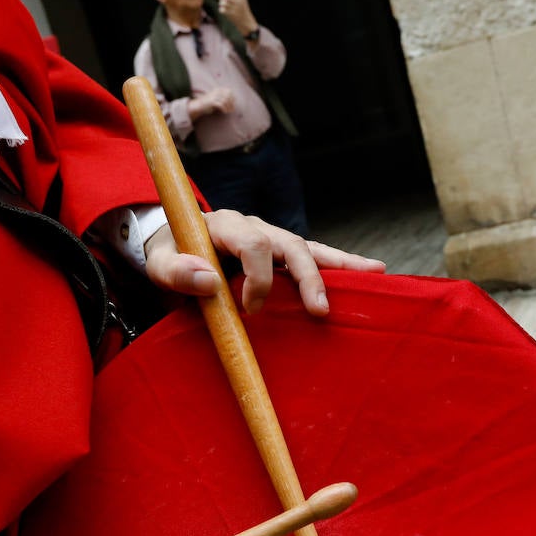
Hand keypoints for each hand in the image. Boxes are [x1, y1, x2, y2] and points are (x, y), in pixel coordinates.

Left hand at [143, 210, 385, 315]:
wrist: (170, 243)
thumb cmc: (166, 255)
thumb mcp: (159, 264)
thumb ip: (177, 271)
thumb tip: (209, 281)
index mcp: (225, 225)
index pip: (252, 244)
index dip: (257, 277)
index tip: (250, 309)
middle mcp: (253, 226)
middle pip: (289, 244)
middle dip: (307, 277)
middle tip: (320, 310)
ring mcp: (270, 238)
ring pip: (309, 247)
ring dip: (340, 263)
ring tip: (376, 272)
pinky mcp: (279, 253)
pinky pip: (312, 256)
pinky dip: (338, 266)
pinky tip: (369, 273)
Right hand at [189, 87, 235, 119]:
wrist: (198, 106)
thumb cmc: (208, 104)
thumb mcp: (216, 99)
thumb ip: (223, 98)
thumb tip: (232, 103)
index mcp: (218, 89)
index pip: (229, 91)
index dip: (232, 98)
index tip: (233, 104)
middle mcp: (216, 91)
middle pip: (228, 96)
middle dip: (231, 103)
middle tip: (232, 110)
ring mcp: (214, 96)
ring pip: (225, 101)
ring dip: (228, 107)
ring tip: (228, 111)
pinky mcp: (212, 101)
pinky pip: (221, 105)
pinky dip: (224, 109)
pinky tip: (224, 112)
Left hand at [217, 0, 256, 35]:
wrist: (245, 20)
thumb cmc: (244, 7)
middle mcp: (237, 3)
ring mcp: (233, 9)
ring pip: (223, 3)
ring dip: (220, 2)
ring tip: (221, 2)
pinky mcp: (230, 15)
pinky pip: (222, 10)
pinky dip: (221, 8)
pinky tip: (222, 8)